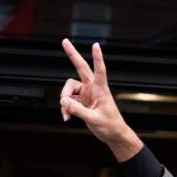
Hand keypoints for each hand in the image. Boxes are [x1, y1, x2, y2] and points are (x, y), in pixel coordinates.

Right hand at [59, 39, 142, 161]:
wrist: (114, 136)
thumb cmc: (110, 127)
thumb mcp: (94, 120)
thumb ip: (78, 111)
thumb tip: (63, 101)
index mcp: (102, 90)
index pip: (100, 71)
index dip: (97, 58)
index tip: (96, 45)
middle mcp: (93, 88)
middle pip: (81, 67)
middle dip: (72, 54)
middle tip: (64, 40)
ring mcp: (86, 94)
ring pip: (69, 89)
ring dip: (65, 100)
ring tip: (66, 114)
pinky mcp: (81, 101)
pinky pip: (68, 101)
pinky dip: (66, 108)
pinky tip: (67, 118)